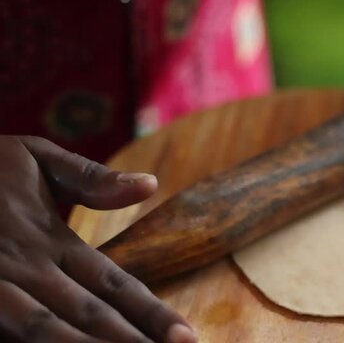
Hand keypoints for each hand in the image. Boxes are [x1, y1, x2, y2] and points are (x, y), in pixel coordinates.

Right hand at [0, 136, 196, 342]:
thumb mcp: (34, 158)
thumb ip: (91, 177)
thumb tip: (151, 185)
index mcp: (50, 238)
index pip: (114, 281)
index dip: (151, 311)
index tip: (186, 334)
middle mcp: (26, 267)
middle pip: (90, 314)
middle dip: (132, 341)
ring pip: (48, 331)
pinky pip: (8, 332)